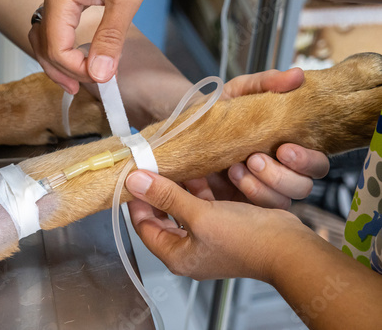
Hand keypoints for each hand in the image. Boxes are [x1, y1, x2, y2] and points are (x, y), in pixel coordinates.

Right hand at [29, 0, 143, 94]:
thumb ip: (111, 36)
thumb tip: (99, 74)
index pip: (56, 46)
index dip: (75, 69)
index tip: (101, 78)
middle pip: (43, 44)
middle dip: (62, 70)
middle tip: (82, 88)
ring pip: (44, 37)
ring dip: (56, 62)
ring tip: (75, 81)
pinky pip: (54, 28)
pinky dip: (62, 47)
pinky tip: (76, 57)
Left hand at [125, 170, 310, 280]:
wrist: (287, 247)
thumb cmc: (245, 240)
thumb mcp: (199, 215)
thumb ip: (167, 197)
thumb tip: (136, 182)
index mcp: (176, 255)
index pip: (144, 227)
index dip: (137, 202)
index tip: (135, 180)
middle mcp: (189, 250)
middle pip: (162, 218)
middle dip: (159, 194)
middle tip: (153, 170)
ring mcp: (206, 240)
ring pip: (183, 210)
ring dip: (179, 189)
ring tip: (175, 166)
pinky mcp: (222, 229)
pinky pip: (202, 207)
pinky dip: (199, 191)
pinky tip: (200, 173)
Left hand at [211, 68, 329, 207]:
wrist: (181, 134)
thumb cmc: (214, 114)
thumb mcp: (235, 94)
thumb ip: (264, 82)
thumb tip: (297, 75)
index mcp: (286, 148)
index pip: (316, 165)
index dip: (307, 161)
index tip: (284, 148)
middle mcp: (278, 173)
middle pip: (302, 187)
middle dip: (280, 176)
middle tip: (254, 159)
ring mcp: (260, 190)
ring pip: (280, 202)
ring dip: (259, 187)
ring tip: (233, 168)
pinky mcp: (239, 204)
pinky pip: (250, 210)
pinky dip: (237, 195)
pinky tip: (221, 180)